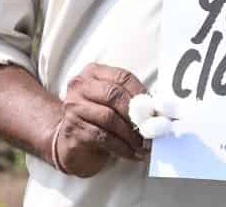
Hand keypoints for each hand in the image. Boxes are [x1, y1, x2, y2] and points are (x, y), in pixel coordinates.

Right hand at [53, 63, 149, 177]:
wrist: (70, 142)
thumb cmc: (96, 118)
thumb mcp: (110, 102)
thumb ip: (128, 99)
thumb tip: (155, 110)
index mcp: (93, 73)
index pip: (122, 76)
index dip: (141, 93)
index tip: (155, 109)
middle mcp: (80, 86)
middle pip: (114, 95)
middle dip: (136, 114)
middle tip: (151, 129)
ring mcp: (74, 107)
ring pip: (109, 118)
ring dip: (131, 134)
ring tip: (143, 145)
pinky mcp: (73, 129)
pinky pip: (103, 137)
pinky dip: (122, 147)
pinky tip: (132, 153)